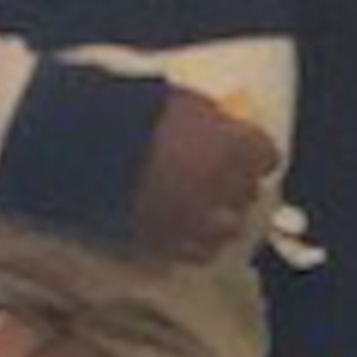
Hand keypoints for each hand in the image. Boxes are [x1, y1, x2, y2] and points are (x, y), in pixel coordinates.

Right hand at [131, 91, 278, 262]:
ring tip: (204, 209)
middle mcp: (225, 186)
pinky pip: (200, 251)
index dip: (255, 156)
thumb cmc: (139, 116)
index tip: (244, 154)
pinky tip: (184, 228)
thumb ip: (215, 119)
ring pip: (230, 228)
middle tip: (218, 179)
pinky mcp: (173, 241)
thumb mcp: (187, 104)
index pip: (267, 157)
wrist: (89, 146)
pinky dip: (197, 242)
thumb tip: (228, 122)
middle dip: (236, 186)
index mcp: (235, 147)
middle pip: (249, 193)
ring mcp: (201, 218)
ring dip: (221, 218)